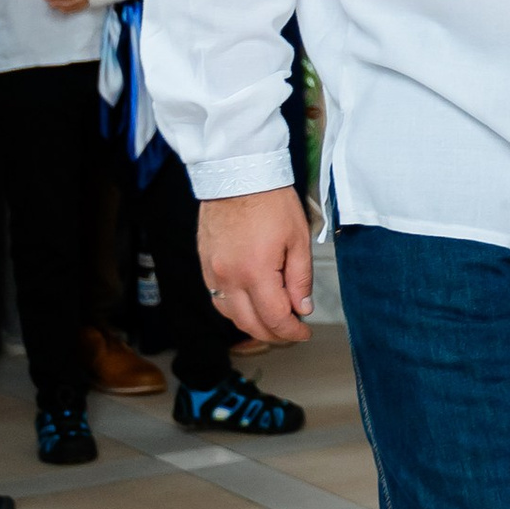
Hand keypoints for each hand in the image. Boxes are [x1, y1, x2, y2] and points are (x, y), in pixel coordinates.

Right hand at [201, 186, 313, 347]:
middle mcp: (229, 278)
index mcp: (255, 272)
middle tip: (292, 330)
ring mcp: (213, 273)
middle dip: (274, 334)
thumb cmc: (271, 201)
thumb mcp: (298, 239)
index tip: (304, 331)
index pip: (275, 318)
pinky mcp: (205, 265)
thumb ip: (300, 279)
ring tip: (273, 319)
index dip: (293, 331)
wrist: (237, 174)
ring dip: (252, 324)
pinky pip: (218, 298)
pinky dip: (235, 309)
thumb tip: (302, 308)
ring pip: (230, 315)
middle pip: (250, 324)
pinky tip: (250, 304)